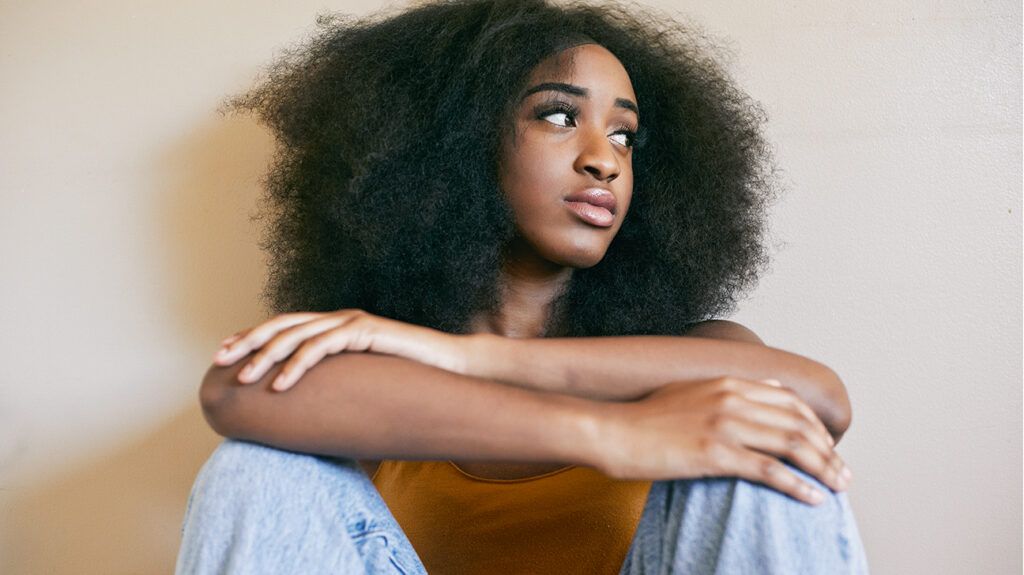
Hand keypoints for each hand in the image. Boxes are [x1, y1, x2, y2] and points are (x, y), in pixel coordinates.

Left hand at [212, 310, 466, 390]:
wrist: (448, 366)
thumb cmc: (405, 378)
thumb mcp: (361, 380)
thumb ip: (335, 384)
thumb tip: (306, 410)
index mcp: (333, 326)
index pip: (283, 327)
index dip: (252, 336)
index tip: (224, 353)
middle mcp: (338, 318)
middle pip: (281, 325)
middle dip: (248, 341)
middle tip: (219, 359)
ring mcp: (351, 322)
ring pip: (296, 334)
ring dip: (266, 356)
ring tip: (244, 378)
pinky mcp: (365, 331)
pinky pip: (322, 347)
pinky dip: (297, 365)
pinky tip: (279, 385)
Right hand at [594, 376, 850, 505]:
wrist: (613, 431)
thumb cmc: (646, 418)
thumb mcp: (689, 391)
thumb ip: (727, 390)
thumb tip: (765, 389)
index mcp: (727, 382)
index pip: (789, 401)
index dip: (816, 425)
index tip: (828, 447)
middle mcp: (731, 398)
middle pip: (797, 423)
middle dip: (828, 450)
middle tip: (844, 473)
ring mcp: (724, 424)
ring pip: (791, 445)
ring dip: (823, 468)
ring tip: (838, 487)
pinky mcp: (714, 453)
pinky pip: (769, 470)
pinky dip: (798, 486)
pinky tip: (814, 498)